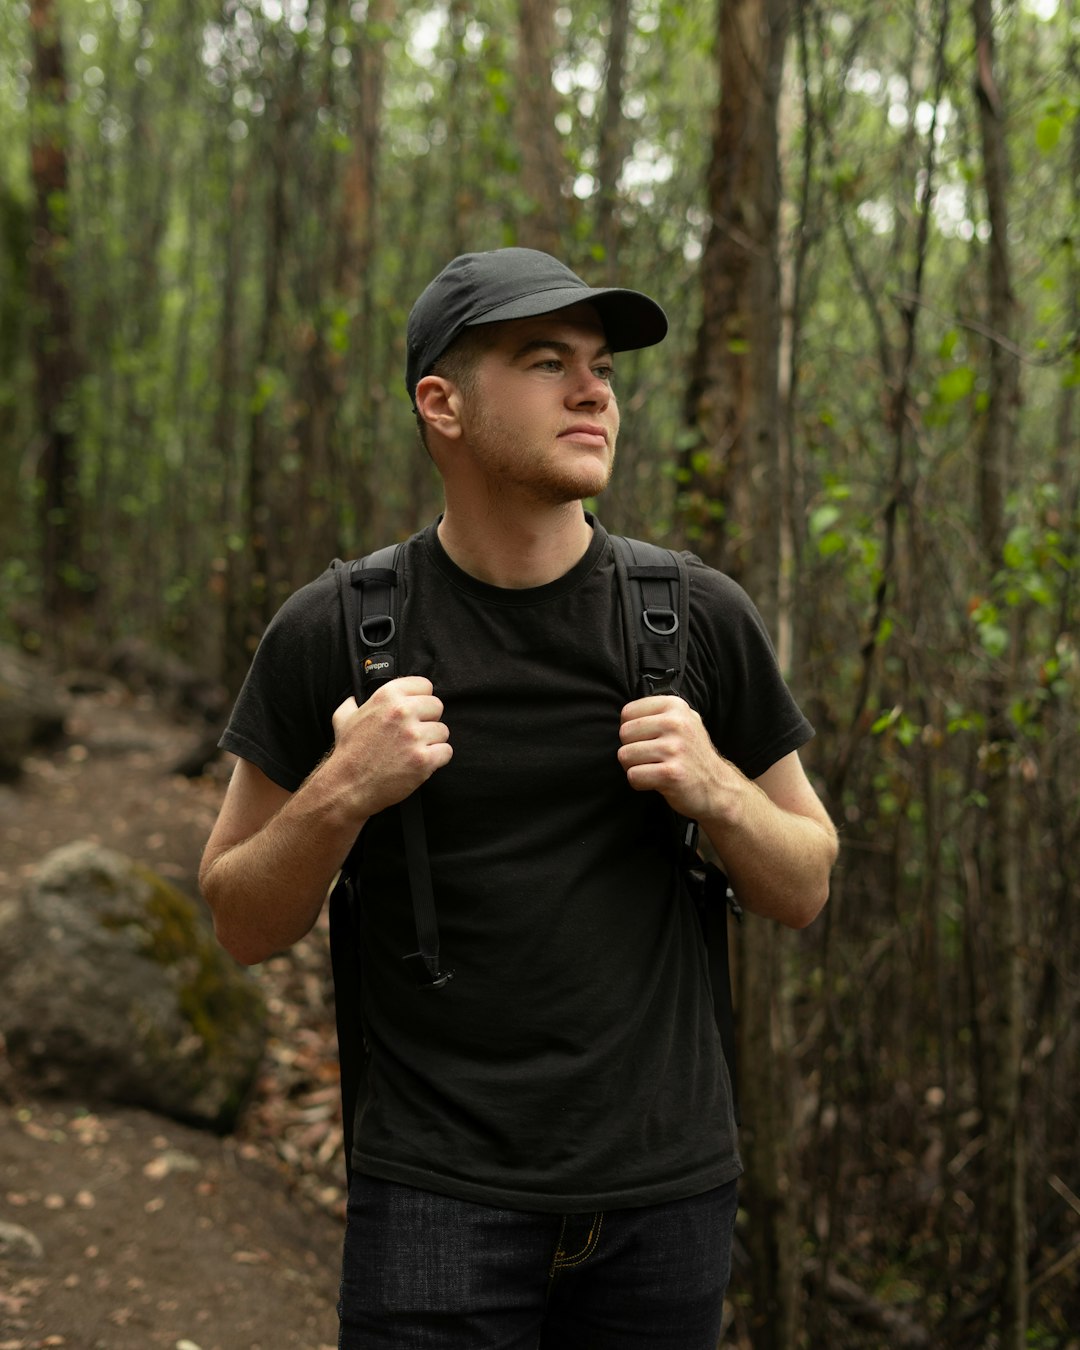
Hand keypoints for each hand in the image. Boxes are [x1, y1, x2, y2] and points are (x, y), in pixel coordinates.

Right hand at [329, 677, 451, 815]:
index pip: (424, 685)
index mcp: (387, 696)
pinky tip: (420, 762)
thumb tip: (356, 697)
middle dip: (428, 720)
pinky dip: (437, 759)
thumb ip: (354, 703)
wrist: (347, 786)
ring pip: (443, 731)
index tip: (415, 710)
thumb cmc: (348, 753)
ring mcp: (414, 736)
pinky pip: (446, 751)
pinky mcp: (424, 759)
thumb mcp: (343, 718)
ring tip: (413, 751)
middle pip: (437, 706)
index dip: (421, 699)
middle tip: (413, 734)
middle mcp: (403, 712)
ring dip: (432, 741)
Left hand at [617, 695, 734, 822]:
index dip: (632, 730)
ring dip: (635, 767)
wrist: (718, 787)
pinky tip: (657, 781)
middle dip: (631, 749)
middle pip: (624, 734)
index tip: (649, 740)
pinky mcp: (671, 773)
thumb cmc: (692, 754)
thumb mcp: (684, 720)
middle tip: (651, 758)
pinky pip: (633, 776)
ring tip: (654, 768)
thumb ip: (658, 712)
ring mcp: (674, 748)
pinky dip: (640, 783)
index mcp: (675, 706)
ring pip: (625, 755)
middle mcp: (676, 723)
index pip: (628, 712)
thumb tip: (625, 714)